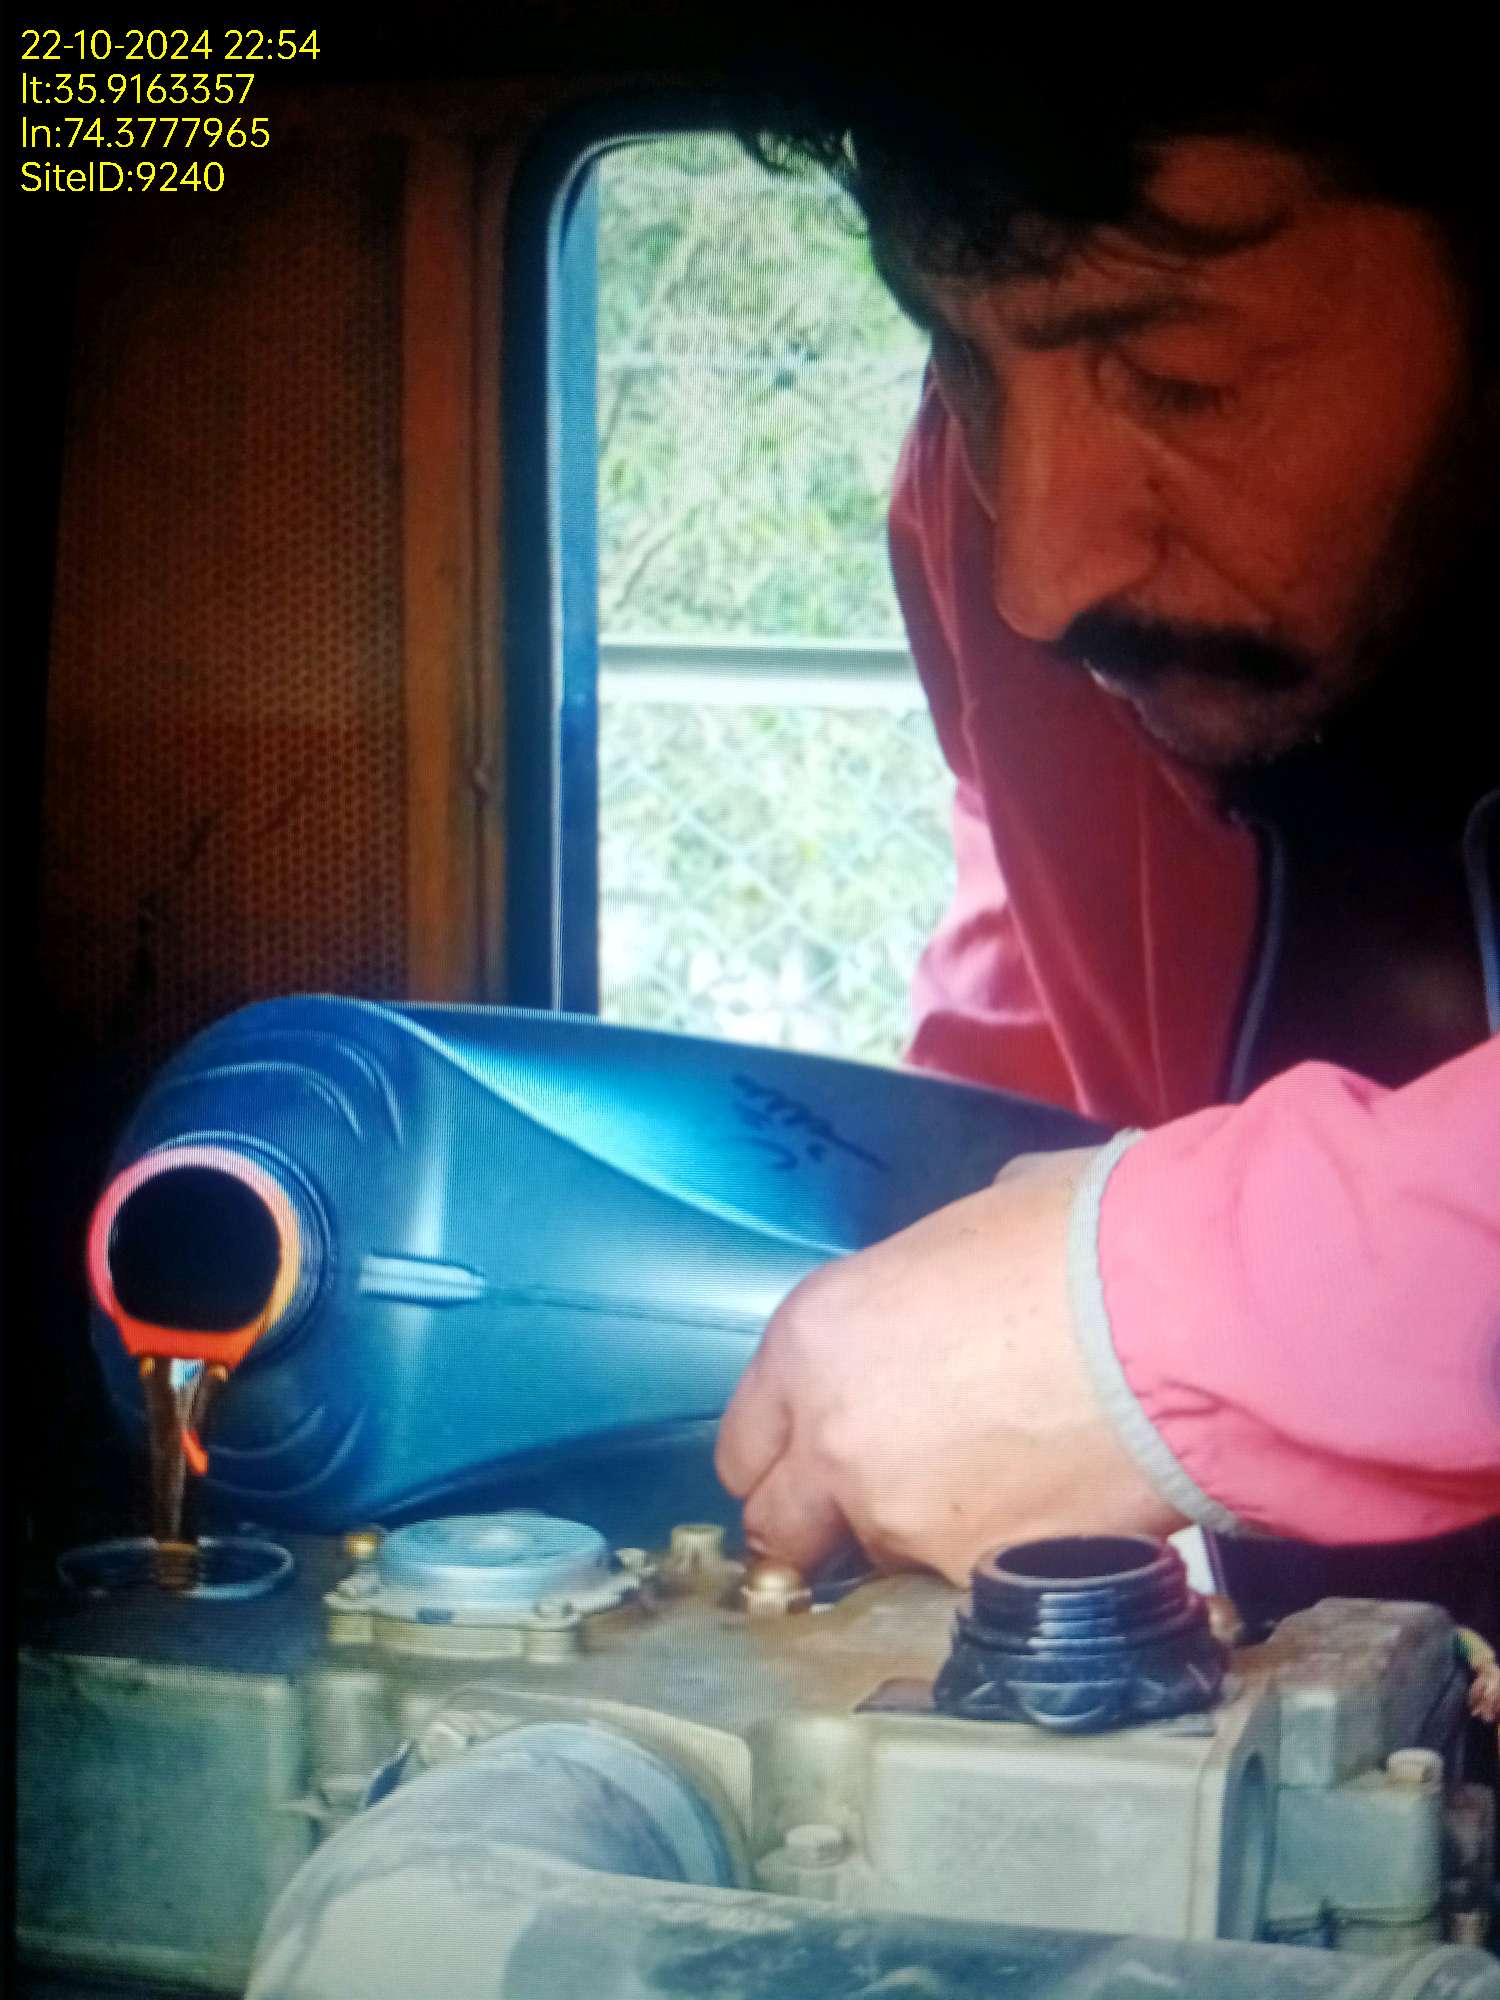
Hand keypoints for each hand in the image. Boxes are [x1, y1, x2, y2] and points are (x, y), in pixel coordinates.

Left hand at [715, 1147, 1186, 1585]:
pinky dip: (997, 1555)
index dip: (784, 1451)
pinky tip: (1051, 1506)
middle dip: (819, 1521)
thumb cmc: (1083, 1242)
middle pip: (781, 1527)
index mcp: (812, 1339)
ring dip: (921, 1533)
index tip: (814, 1455)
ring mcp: (902, 1519)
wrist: (1182, 1316)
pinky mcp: (978, 1574)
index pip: (744, 1442)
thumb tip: (951, 1288)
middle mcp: (832, 1439)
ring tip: (1003, 1484)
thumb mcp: (967, 1229)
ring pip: (882, 1558)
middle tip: (884, 1497)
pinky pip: (965, 1579)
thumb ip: (919, 1285)